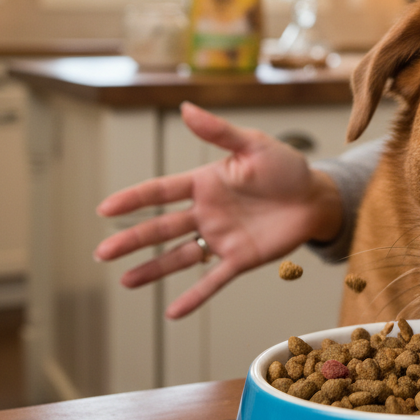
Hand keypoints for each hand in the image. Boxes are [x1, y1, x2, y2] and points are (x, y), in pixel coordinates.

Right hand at [93, 101, 342, 318]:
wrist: (317, 197)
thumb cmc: (287, 167)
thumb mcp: (254, 144)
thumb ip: (219, 132)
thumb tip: (186, 107)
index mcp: (206, 183)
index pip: (161, 192)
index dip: (133, 199)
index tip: (105, 208)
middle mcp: (207, 212)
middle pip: (162, 228)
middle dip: (132, 240)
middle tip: (102, 253)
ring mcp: (221, 238)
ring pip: (179, 256)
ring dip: (152, 270)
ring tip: (124, 282)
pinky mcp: (240, 258)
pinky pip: (213, 280)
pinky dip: (193, 296)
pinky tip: (172, 311)